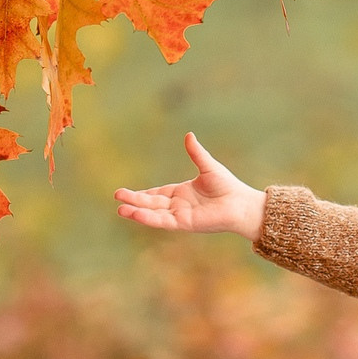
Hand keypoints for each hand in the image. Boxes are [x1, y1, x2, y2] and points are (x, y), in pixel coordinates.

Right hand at [113, 133, 265, 241]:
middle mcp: (178, 206)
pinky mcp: (185, 223)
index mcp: (181, 194)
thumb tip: (188, 135)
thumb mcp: (208, 166)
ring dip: (137, 212)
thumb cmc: (227, 186)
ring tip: (120, 209)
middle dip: (134, 201)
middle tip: (117, 197)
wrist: (241, 204)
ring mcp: (180, 216)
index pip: (157, 194)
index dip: (142, 194)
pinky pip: (164, 221)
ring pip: (154, 214)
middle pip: (151, 203)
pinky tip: (136, 215)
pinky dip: (150, 218)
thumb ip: (196, 153)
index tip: (126, 194)